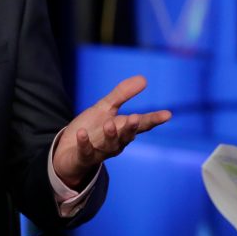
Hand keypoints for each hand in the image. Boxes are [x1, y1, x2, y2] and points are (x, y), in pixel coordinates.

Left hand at [52, 75, 170, 187]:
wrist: (69, 151)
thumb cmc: (92, 128)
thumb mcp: (105, 108)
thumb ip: (122, 94)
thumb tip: (144, 79)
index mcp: (123, 129)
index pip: (141, 124)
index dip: (154, 119)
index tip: (167, 114)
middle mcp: (116, 142)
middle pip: (126, 136)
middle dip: (131, 128)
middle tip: (136, 118)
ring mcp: (100, 151)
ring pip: (109, 145)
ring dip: (110, 135)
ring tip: (109, 124)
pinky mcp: (84, 156)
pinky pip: (85, 151)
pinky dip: (84, 142)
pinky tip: (82, 133)